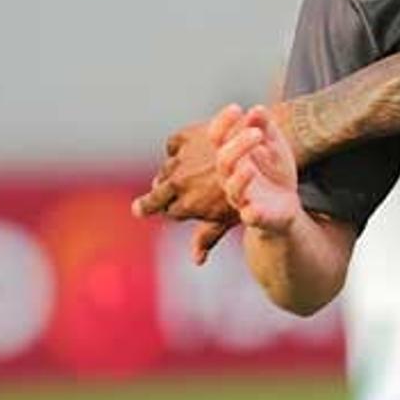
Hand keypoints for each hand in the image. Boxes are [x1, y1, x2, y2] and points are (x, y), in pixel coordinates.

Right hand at [133, 105, 242, 262]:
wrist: (259, 145)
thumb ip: (208, 237)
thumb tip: (197, 261)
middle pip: (155, 195)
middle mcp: (179, 182)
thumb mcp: (229, 216)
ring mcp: (181, 160)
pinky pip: (173, 147)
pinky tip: (185, 155)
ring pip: (165, 171)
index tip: (154, 217)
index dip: (165, 215)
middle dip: (148, 203)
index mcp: (188, 204)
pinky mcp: (185, 137)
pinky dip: (178, 151)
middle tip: (139, 208)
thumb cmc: (250, 189)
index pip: (168, 213)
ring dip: (168, 176)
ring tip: (172, 180)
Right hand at [216, 105, 303, 236]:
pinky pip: (250, 217)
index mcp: (233, 157)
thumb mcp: (273, 145)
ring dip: (240, 177)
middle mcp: (231, 177)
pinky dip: (252, 213)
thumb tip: (257, 108)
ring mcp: (242, 198)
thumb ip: (265, 127)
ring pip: (233, 189)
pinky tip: (253, 209)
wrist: (285, 205)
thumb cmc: (273, 171)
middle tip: (256, 133)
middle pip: (225, 161)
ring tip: (250, 167)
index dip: (223, 123)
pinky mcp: (257, 216)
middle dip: (238, 146)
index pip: (218, 138)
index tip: (235, 107)